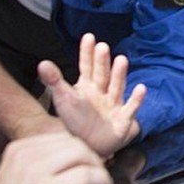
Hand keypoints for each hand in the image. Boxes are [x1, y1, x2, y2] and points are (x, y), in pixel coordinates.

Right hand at [0, 131, 111, 183]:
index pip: (60, 137)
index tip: (89, 163)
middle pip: (72, 143)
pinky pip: (84, 175)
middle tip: (99, 172)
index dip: (80, 150)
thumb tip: (69, 159)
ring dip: (97, 167)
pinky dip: (100, 179)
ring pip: (80, 154)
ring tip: (102, 180)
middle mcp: (23, 157)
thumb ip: (37, 165)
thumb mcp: (17, 181)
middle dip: (90, 156)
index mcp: (17, 151)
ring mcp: (32, 173)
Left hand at [39, 33, 145, 158]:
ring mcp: (114, 104)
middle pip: (102, 74)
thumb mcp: (63, 99)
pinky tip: (141, 88)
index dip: (87, 53)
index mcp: (87, 85)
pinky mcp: (123, 119)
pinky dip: (136, 100)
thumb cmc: (76, 122)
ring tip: (121, 60)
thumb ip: (54, 81)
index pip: (87, 66)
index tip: (89, 37)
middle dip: (102, 62)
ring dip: (119, 74)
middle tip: (102, 47)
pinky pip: (131, 108)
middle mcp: (102, 92)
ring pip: (116, 87)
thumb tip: (42, 63)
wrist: (88, 146)